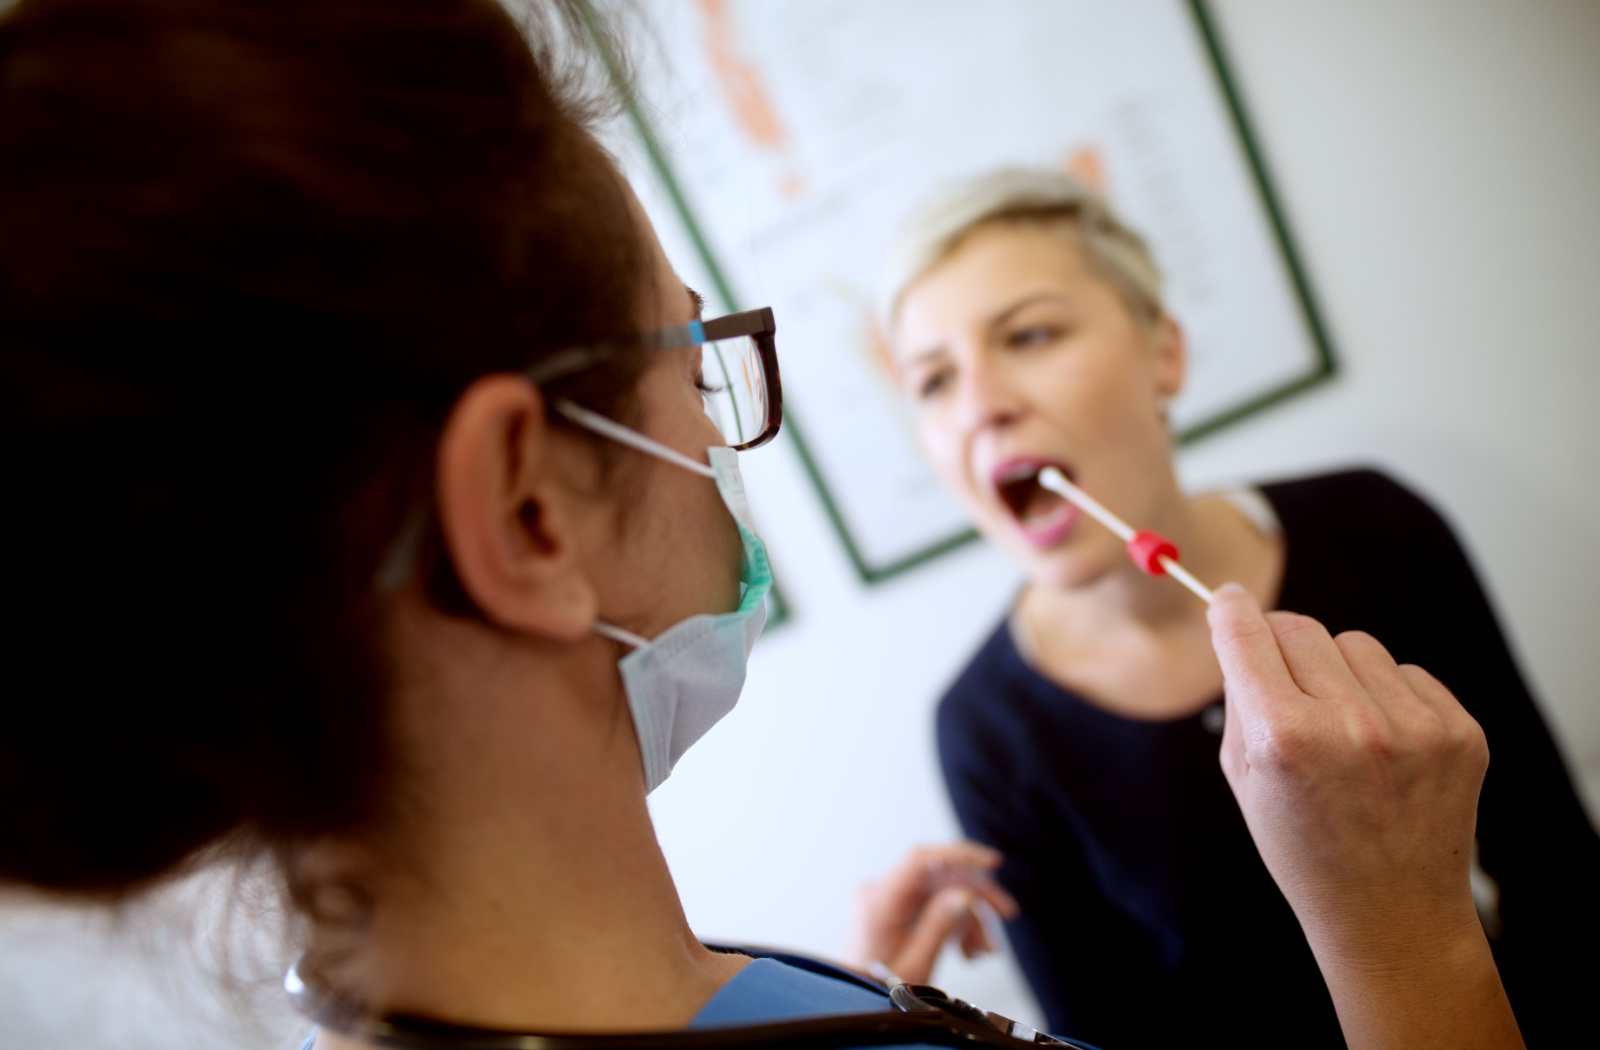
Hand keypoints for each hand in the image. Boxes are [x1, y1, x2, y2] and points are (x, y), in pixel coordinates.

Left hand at [845, 842, 1019, 984]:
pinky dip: (956, 923)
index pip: (919, 860)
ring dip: (969, 916)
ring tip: (985, 949)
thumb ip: (940, 925)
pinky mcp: (897, 910)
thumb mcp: (915, 963)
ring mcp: (888, 900)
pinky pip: (933, 904)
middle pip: (937, 876)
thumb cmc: (876, 989)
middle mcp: (880, 893)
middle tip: (1005, 912)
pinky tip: (969, 949)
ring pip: (941, 891)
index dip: (958, 855)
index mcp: (878, 902)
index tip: (990, 863)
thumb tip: (966, 894)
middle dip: (975, 894)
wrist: (857, 1002)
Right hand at [1207, 584, 1520, 1049]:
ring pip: (1357, 644)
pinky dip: (1388, 696)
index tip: (1228, 601)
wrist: (1390, 912)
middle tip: (1283, 684)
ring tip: (1342, 728)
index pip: (1247, 632)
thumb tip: (1242, 627)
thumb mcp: (1245, 776)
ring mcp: (1413, 727)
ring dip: (1340, 671)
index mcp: (1283, 738)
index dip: (1230, 611)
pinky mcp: (1460, 732)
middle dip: (1282, 646)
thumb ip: (1242, 698)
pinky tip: (1384, 746)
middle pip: (1300, 628)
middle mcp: (1350, 724)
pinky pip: (1407, 673)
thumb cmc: (1304, 846)